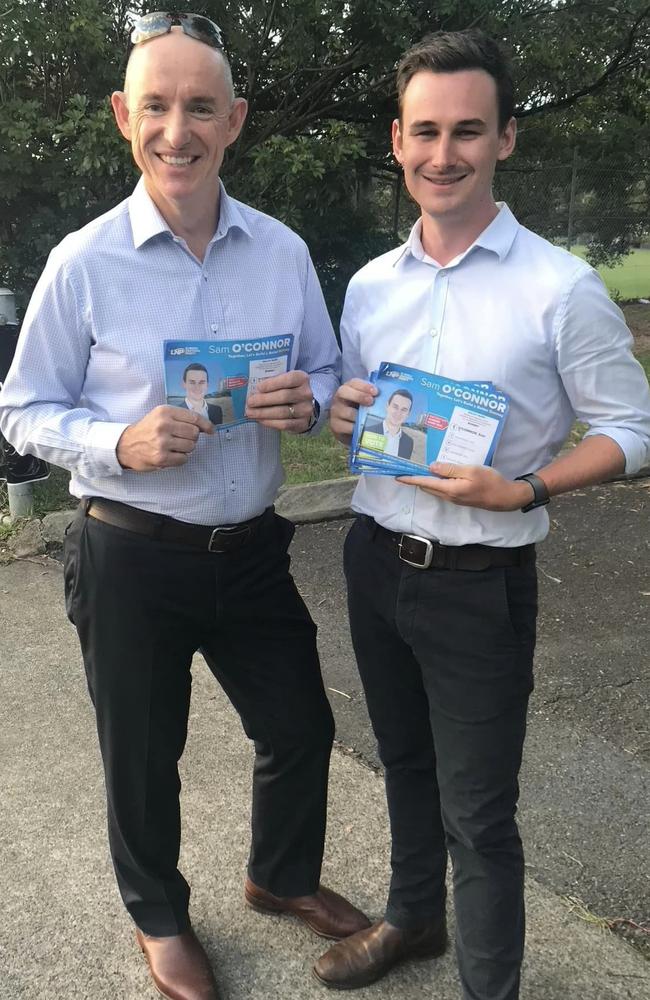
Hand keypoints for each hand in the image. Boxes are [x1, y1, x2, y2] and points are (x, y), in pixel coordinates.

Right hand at [116, 405, 212, 471]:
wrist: (125, 445)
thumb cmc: (146, 430)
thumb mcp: (160, 416)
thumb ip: (180, 417)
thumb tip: (205, 425)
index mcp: (164, 412)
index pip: (194, 417)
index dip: (206, 425)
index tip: (211, 430)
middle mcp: (164, 425)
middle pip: (194, 433)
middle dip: (192, 438)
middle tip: (181, 439)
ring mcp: (162, 442)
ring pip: (191, 447)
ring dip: (186, 449)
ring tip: (174, 446)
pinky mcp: (161, 457)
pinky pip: (184, 459)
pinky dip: (180, 458)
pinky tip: (171, 455)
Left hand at [245, 370, 313, 432]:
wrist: (302, 405)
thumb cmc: (288, 389)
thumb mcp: (283, 380)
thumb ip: (272, 382)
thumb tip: (253, 390)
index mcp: (302, 378)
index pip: (288, 380)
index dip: (272, 384)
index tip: (258, 388)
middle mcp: (306, 394)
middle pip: (284, 396)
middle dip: (264, 400)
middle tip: (250, 402)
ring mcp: (306, 410)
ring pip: (283, 412)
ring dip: (264, 413)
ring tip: (250, 413)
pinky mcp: (303, 423)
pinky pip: (284, 424)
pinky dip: (270, 422)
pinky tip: (260, 420)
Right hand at [329, 378, 377, 444]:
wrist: (348, 429)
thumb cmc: (360, 412)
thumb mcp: (365, 402)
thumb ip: (374, 397)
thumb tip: (391, 396)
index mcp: (348, 389)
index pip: (353, 382)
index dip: (364, 386)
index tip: (376, 391)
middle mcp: (339, 398)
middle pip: (344, 392)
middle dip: (359, 395)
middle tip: (371, 401)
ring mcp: (335, 412)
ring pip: (346, 411)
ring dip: (359, 415)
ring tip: (369, 418)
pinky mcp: (335, 426)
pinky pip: (344, 426)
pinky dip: (354, 428)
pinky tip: (363, 429)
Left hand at [396, 462, 534, 511]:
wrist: (505, 497)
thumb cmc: (490, 482)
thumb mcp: (471, 470)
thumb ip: (450, 469)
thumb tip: (431, 467)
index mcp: (450, 489)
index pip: (425, 483)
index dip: (410, 479)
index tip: (397, 476)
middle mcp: (449, 496)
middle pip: (427, 486)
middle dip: (415, 479)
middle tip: (406, 467)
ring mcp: (454, 498)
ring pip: (435, 488)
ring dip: (426, 480)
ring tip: (418, 467)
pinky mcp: (460, 497)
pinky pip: (443, 489)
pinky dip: (437, 481)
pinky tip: (438, 472)